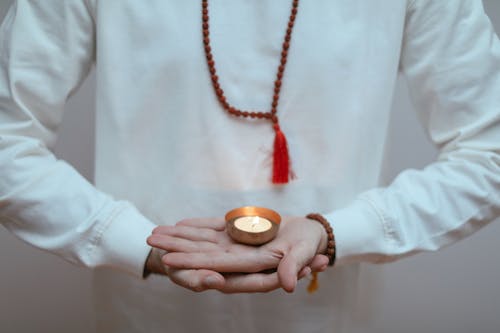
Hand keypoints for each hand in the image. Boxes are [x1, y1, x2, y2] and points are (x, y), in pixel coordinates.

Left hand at [147, 216, 328, 292]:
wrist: (313, 234)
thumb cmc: (312, 244)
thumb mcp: (307, 252)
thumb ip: (295, 266)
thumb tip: (286, 285)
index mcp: (254, 268)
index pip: (219, 270)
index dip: (194, 266)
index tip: (170, 262)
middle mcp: (240, 260)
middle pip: (203, 256)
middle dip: (177, 249)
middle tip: (151, 241)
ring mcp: (237, 246)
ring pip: (204, 242)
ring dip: (180, 237)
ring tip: (155, 232)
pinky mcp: (239, 233)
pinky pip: (215, 229)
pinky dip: (197, 226)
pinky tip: (179, 223)